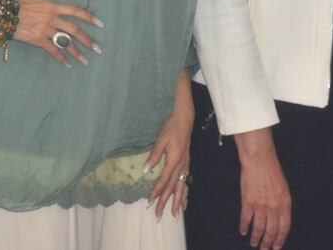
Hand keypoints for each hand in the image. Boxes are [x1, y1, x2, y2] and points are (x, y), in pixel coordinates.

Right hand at [13, 0, 101, 65]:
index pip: (75, 11)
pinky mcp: (37, 40)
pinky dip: (60, 58)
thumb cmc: (15, 2)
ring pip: (65, 42)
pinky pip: (52, 50)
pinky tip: (68, 64)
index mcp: (53, 7)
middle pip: (74, 30)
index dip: (88, 17)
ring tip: (86, 60)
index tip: (100, 23)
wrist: (2, 14)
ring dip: (77, 52)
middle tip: (97, 48)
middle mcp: (52, 19)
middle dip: (87, 40)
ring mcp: (45, 30)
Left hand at [146, 70, 193, 217]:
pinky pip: (186, 180)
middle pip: (173, 187)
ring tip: (174, 214)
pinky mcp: (187, 162)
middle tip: (159, 215)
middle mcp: (181, 165)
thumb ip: (154, 155)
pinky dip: (185, 191)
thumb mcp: (161, 138)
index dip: (156, 192)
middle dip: (166, 202)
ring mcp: (186, 164)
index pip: (163, 180)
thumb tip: (145, 170)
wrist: (186, 116)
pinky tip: (185, 199)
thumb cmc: (172, 125)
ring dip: (177, 201)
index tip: (149, 203)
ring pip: (182, 186)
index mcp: (174, 160)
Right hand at [234, 128, 291, 248]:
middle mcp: (274, 207)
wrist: (259, 160)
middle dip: (268, 243)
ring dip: (256, 238)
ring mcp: (260, 205)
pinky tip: (243, 231)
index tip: (277, 247)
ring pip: (259, 229)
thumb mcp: (284, 189)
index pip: (284, 228)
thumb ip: (283, 205)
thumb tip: (280, 220)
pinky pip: (246, 220)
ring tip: (254, 243)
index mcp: (285, 203)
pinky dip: (244, 227)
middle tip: (265, 249)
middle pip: (271, 231)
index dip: (280, 240)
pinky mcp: (248, 202)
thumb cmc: (272, 171)